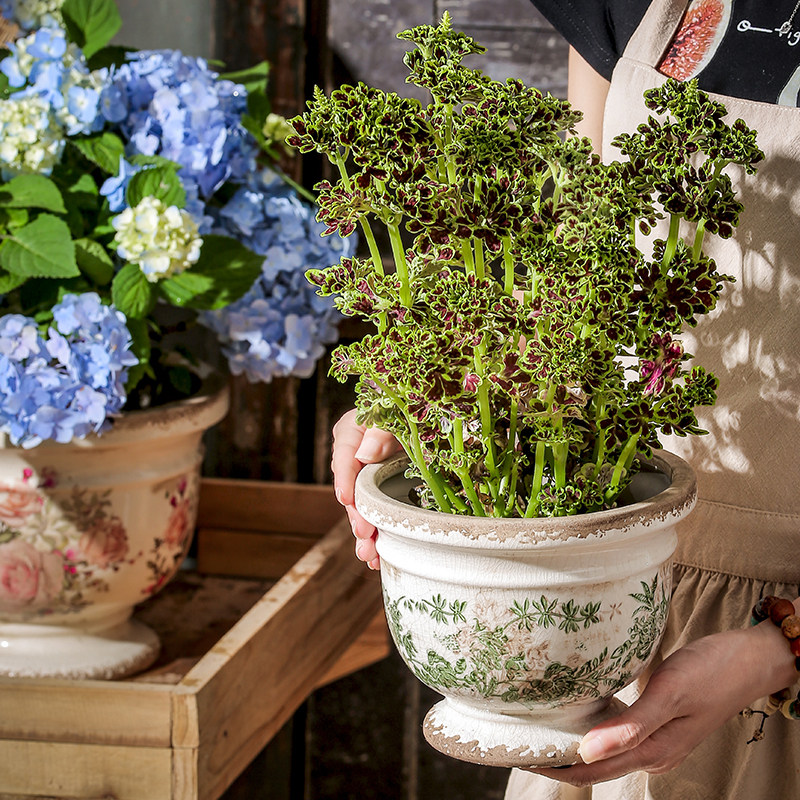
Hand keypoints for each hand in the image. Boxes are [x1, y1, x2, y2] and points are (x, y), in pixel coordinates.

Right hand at [331, 408, 401, 568]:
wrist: (422, 415)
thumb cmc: (407, 409)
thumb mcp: (395, 414)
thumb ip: (380, 431)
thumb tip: (366, 453)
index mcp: (351, 433)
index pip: (343, 456)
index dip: (345, 478)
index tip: (347, 499)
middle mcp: (353, 458)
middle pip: (351, 489)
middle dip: (357, 514)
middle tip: (364, 533)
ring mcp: (365, 478)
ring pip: (361, 508)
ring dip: (364, 533)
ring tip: (369, 554)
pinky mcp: (379, 492)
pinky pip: (374, 515)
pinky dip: (376, 535)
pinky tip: (379, 557)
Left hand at [527, 621, 797, 786]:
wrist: (750, 660)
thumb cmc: (712, 670)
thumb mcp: (670, 692)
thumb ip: (631, 725)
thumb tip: (586, 751)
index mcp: (653, 750)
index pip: (592, 770)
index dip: (556, 767)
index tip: (523, 756)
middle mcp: (653, 752)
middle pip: (596, 765)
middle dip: (559, 759)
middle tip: (521, 741)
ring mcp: (658, 739)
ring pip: (607, 750)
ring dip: (575, 745)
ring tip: (540, 728)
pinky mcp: (659, 722)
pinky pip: (620, 734)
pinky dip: (595, 729)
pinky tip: (579, 712)